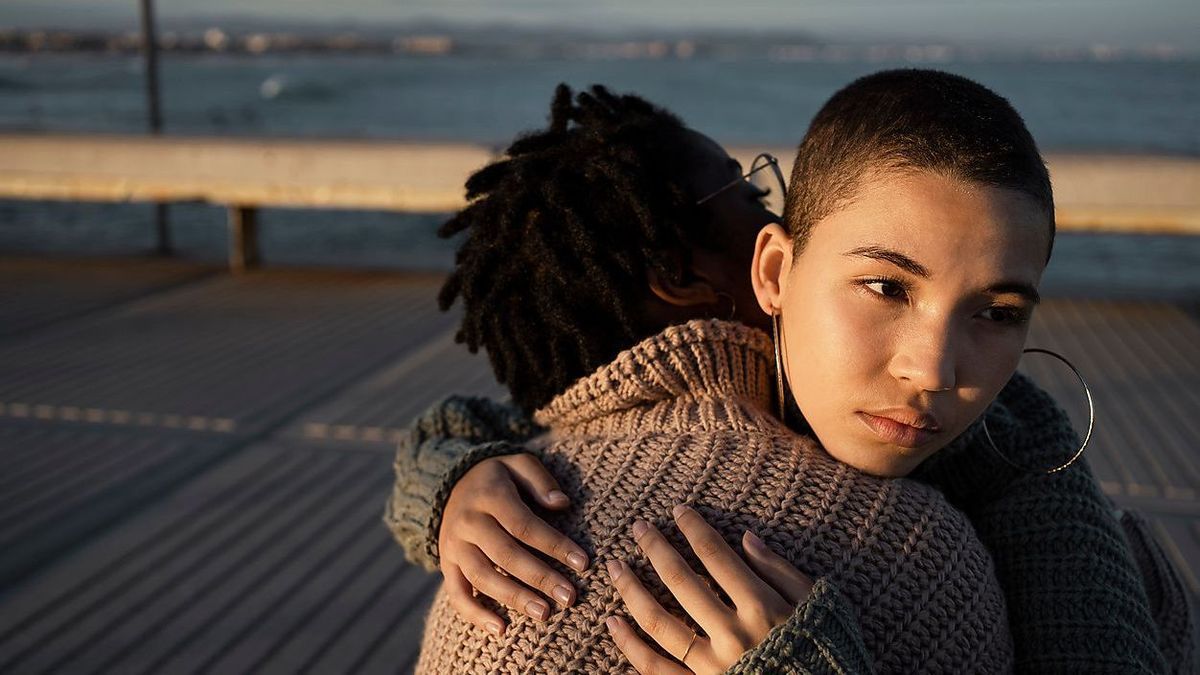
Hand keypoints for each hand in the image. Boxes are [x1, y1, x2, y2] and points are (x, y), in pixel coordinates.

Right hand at [438, 453, 589, 635]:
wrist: (448, 484)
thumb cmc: (497, 478)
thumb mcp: (517, 464)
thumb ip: (540, 480)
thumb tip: (562, 503)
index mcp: (490, 496)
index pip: (525, 525)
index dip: (554, 544)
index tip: (583, 563)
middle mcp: (468, 522)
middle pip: (506, 554)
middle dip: (540, 578)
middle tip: (569, 597)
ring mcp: (453, 545)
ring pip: (482, 577)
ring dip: (514, 598)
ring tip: (544, 614)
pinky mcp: (445, 564)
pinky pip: (457, 593)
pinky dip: (475, 614)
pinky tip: (501, 630)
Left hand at [605, 505, 812, 673]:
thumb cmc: (828, 653)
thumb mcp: (819, 605)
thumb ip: (781, 571)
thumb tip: (746, 537)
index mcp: (762, 607)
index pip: (716, 555)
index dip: (693, 529)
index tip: (677, 511)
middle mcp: (732, 634)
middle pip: (680, 581)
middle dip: (654, 549)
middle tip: (638, 528)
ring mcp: (712, 666)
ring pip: (658, 621)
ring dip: (631, 590)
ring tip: (614, 567)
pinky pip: (656, 669)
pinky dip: (630, 645)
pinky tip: (612, 623)